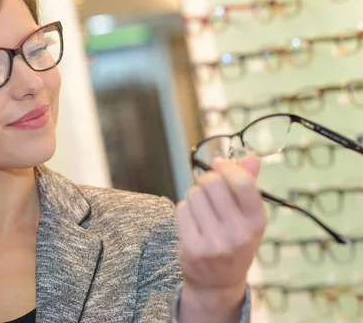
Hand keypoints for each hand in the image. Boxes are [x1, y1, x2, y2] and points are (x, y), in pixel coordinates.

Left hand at [177, 155, 266, 303]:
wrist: (218, 283)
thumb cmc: (235, 241)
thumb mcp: (249, 217)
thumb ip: (249, 185)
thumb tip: (249, 156)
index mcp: (257, 222)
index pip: (242, 183)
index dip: (227, 167)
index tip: (218, 163)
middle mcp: (238, 234)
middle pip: (212, 183)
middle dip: (207, 180)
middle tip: (209, 190)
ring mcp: (214, 242)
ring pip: (194, 194)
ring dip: (195, 195)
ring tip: (203, 210)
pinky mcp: (192, 247)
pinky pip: (182, 209)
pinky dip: (185, 209)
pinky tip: (194, 222)